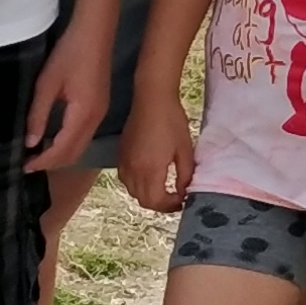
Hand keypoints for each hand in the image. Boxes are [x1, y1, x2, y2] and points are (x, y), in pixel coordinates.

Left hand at [24, 25, 111, 172]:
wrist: (95, 33)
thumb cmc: (69, 54)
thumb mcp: (47, 84)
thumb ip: (38, 115)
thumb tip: (30, 143)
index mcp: (83, 115)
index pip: (62, 149)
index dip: (44, 161)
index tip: (24, 166)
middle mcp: (95, 119)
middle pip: (75, 153)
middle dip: (52, 163)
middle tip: (28, 164)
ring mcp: (100, 114)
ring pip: (81, 146)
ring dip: (60, 155)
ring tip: (38, 155)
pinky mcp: (99, 107)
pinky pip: (84, 135)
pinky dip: (68, 144)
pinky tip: (53, 139)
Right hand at [121, 94, 197, 214]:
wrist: (152, 99)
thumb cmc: (172, 121)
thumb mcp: (185, 150)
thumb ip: (185, 176)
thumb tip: (184, 192)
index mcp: (151, 170)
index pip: (156, 201)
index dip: (170, 205)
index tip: (183, 199)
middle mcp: (133, 170)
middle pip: (143, 200)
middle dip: (160, 203)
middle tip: (175, 197)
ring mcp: (124, 162)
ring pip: (132, 191)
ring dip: (147, 195)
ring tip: (163, 188)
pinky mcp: (120, 154)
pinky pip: (125, 179)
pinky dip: (136, 184)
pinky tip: (149, 176)